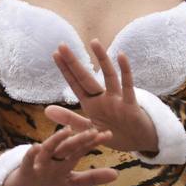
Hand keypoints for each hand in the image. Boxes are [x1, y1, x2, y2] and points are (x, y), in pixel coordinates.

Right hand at [1, 109, 116, 185]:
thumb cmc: (49, 183)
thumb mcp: (72, 182)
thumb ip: (92, 177)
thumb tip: (117, 174)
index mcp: (66, 159)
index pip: (82, 149)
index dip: (93, 142)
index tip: (108, 134)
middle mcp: (54, 157)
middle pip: (69, 147)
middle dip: (80, 140)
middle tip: (94, 131)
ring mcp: (40, 162)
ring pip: (49, 149)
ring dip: (57, 139)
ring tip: (66, 130)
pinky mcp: (27, 167)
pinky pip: (28, 160)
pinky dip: (31, 154)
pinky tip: (35, 147)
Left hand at [51, 40, 158, 154]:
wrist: (139, 143)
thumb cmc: (114, 133)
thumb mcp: (89, 128)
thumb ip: (70, 118)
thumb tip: (47, 110)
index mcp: (91, 104)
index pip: (75, 84)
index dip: (65, 70)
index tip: (55, 54)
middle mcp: (102, 98)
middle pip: (86, 77)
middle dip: (74, 62)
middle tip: (62, 45)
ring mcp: (116, 99)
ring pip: (108, 76)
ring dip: (102, 59)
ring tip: (94, 42)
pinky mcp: (130, 105)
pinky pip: (127, 86)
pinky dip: (125, 71)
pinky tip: (121, 56)